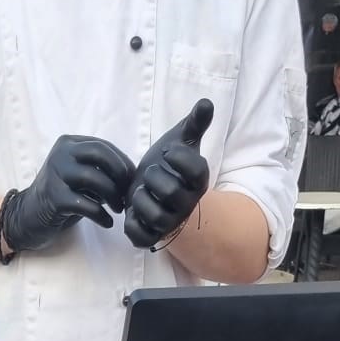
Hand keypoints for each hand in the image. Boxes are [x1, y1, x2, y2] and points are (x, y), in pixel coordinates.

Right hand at [1, 134, 134, 253]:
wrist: (27, 217)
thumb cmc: (60, 197)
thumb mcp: (78, 176)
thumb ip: (98, 169)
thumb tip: (129, 174)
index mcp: (68, 144)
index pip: (102, 146)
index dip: (122, 162)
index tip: (132, 180)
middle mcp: (61, 154)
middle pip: (99, 154)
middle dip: (119, 173)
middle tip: (127, 192)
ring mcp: (56, 175)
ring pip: (94, 178)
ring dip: (113, 196)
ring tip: (119, 209)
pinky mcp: (54, 198)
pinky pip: (86, 204)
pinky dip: (101, 215)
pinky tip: (108, 222)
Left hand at [124, 100, 213, 249]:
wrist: (153, 191)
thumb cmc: (169, 164)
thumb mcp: (181, 141)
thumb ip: (195, 124)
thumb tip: (207, 102)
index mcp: (198, 182)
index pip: (196, 171)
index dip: (179, 157)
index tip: (167, 152)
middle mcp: (187, 206)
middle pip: (172, 192)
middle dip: (154, 177)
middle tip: (150, 172)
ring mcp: (169, 224)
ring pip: (156, 216)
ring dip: (141, 199)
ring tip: (140, 190)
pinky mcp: (150, 238)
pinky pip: (141, 237)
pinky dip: (133, 224)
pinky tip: (132, 210)